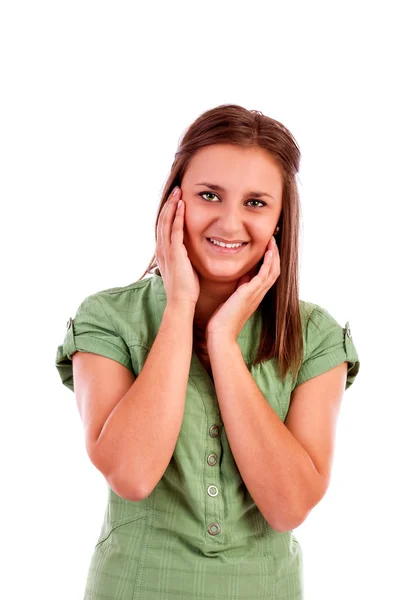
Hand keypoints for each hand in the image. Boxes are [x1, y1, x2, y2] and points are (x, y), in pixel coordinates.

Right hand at [156, 186, 199, 306]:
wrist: (181, 302)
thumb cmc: (185, 289)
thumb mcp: (183, 268)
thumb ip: (184, 257)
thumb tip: (190, 251)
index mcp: (164, 252)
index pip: (164, 227)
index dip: (168, 212)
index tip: (176, 200)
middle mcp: (163, 250)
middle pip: (163, 221)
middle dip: (169, 204)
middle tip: (177, 190)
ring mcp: (168, 251)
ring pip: (166, 223)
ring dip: (172, 206)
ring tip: (178, 192)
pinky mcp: (175, 254)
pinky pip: (175, 231)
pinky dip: (177, 217)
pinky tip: (181, 206)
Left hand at [206, 235, 279, 341]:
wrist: (221, 333)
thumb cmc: (223, 318)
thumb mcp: (233, 297)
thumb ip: (240, 286)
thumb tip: (243, 274)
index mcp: (256, 294)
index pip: (268, 274)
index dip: (271, 260)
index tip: (268, 246)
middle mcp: (259, 293)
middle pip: (275, 270)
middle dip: (275, 254)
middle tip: (273, 239)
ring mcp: (257, 293)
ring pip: (273, 271)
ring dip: (274, 255)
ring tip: (273, 241)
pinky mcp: (250, 293)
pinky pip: (264, 275)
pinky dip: (268, 262)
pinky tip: (268, 252)